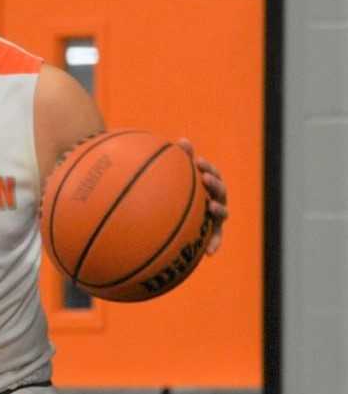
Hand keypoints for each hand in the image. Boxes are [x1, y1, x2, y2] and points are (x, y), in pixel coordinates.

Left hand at [177, 138, 227, 255]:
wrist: (173, 225)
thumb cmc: (174, 197)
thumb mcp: (176, 179)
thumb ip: (180, 160)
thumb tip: (183, 140)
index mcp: (206, 186)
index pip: (211, 173)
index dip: (207, 167)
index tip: (197, 162)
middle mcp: (214, 199)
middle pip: (220, 190)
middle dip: (214, 183)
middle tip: (205, 178)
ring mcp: (214, 217)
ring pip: (221, 212)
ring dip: (218, 209)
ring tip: (211, 207)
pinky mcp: (211, 234)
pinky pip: (214, 239)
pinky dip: (214, 244)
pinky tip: (210, 253)